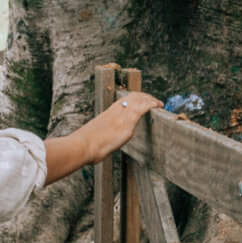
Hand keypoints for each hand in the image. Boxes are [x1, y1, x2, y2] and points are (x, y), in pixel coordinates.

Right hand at [42, 90, 162, 183]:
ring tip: (159, 103)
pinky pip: (143, 108)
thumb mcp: (94, 136)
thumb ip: (101, 136)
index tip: (142, 100)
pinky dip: (152, 104)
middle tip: (154, 101)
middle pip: (133, 96)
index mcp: (108, 112)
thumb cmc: (85, 145)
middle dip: (145, 97)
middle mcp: (115, 111)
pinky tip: (158, 106)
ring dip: (150, 99)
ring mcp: (122, 115)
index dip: (135, 98)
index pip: (124, 100)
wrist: (83, 146)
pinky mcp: (127, 123)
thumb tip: (101, 143)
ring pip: (139, 100)